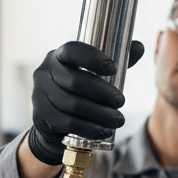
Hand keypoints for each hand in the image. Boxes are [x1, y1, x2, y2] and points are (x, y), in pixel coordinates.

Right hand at [27, 40, 144, 165]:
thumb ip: (116, 60)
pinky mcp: (41, 117)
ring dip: (99, 114)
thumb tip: (139, 46)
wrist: (51, 124)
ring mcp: (39, 95)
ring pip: (73, 105)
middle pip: (75, 81)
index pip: (72, 50)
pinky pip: (68, 122)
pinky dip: (89, 128)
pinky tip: (104, 131)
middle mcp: (44, 72)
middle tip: (121, 101)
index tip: (113, 69)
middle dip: (103, 93)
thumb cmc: (78, 92)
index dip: (92, 58)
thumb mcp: (95, 74)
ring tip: (118, 120)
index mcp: (57, 56)